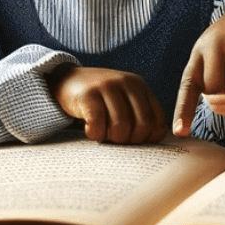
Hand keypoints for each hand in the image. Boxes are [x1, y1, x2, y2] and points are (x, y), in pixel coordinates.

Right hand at [47, 65, 166, 143]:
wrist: (67, 79)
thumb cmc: (100, 100)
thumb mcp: (123, 101)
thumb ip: (138, 115)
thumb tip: (151, 144)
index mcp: (140, 87)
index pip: (157, 121)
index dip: (148, 139)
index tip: (134, 142)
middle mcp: (127, 83)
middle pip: (142, 125)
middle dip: (130, 141)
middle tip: (116, 140)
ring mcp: (108, 87)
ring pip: (121, 126)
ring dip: (111, 139)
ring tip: (103, 134)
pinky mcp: (88, 95)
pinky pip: (98, 124)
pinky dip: (95, 134)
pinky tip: (90, 130)